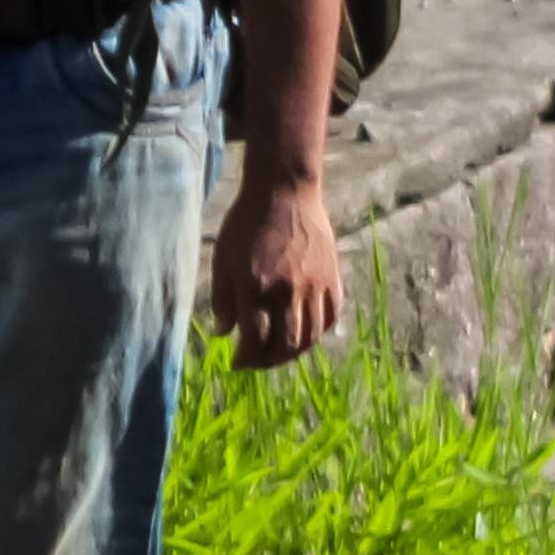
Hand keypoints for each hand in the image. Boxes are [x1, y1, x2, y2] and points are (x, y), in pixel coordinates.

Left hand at [207, 167, 345, 371]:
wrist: (284, 191)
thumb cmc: (246, 223)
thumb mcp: (222, 259)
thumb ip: (222, 299)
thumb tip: (225, 333)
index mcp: (256, 288)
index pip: (254, 341)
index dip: (245, 359)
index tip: (237, 363)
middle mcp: (287, 291)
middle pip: (284, 345)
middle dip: (269, 362)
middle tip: (258, 362)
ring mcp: (314, 286)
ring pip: (310, 336)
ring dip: (294, 352)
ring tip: (281, 352)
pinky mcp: (332, 277)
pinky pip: (331, 317)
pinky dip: (319, 332)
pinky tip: (305, 333)